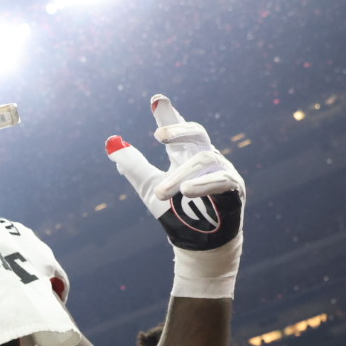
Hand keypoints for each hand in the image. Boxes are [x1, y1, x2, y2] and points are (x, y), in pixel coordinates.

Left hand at [106, 95, 245, 298]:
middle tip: (158, 135)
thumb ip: (132, 166)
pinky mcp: (234, 189)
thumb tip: (111, 144)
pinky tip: (188, 191)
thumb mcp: (148, 187)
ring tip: (159, 193)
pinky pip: (222, 180)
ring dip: (180, 176)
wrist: (198, 244)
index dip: (169, 115)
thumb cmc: (176, 213)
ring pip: (203, 161)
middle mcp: (206, 157)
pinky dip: (204, 184)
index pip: (178, 129)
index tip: (157, 100)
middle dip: (180, 129)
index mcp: (185, 154)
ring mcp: (223, 171)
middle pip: (197, 133)